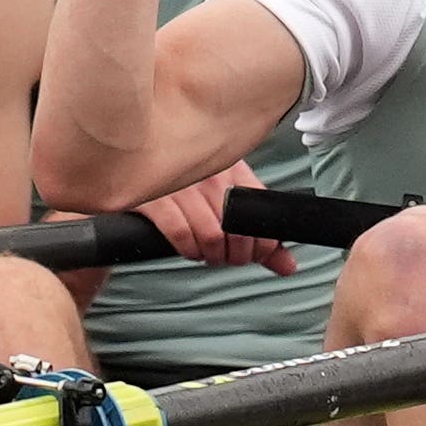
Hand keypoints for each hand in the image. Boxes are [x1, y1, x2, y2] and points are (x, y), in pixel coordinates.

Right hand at [141, 170, 291, 274]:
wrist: (136, 158)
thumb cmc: (187, 183)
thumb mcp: (226, 197)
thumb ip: (257, 233)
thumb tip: (288, 267)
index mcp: (233, 169)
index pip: (261, 214)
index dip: (262, 245)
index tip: (254, 254)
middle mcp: (211, 173)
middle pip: (238, 231)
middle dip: (236, 255)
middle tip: (227, 257)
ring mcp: (183, 184)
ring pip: (212, 236)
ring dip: (212, 256)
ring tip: (206, 254)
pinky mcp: (156, 197)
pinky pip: (182, 235)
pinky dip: (189, 251)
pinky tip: (189, 248)